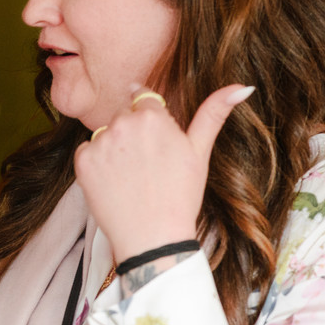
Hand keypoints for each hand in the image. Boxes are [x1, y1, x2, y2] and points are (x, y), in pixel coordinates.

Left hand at [74, 83, 253, 261]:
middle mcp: (123, 123)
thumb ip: (214, 114)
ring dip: (114, 149)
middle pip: (123, 117)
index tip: (153, 142)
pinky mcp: (82, 161)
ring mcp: (100, 142)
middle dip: (133, 134)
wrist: (152, 238)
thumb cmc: (180, 196)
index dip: (149, 120)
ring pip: (105, 134)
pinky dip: (96, 165)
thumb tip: (241, 87)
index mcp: (152, 116)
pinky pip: (87, 152)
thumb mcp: (199, 152)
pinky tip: (114, 183)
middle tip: (147, 166)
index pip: (142, 98)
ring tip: (132, 177)